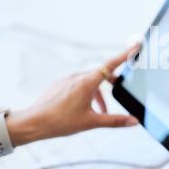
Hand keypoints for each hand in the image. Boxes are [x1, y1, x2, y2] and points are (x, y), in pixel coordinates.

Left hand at [7, 46, 139, 145]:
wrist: (33, 123)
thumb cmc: (60, 122)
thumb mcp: (92, 122)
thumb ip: (115, 121)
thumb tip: (134, 121)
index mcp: (87, 82)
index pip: (112, 64)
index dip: (126, 55)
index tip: (136, 45)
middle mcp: (78, 77)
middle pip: (102, 74)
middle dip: (112, 82)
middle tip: (121, 88)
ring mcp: (68, 79)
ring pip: (90, 82)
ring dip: (99, 94)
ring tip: (100, 112)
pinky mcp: (60, 84)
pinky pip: (78, 85)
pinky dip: (87, 94)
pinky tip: (84, 109)